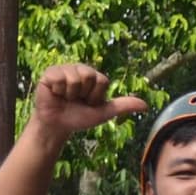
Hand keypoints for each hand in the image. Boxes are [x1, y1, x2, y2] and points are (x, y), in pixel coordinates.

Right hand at [29, 63, 148, 140]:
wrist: (58, 125)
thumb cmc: (80, 117)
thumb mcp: (104, 112)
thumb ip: (123, 106)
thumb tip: (146, 106)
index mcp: (94, 76)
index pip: (102, 81)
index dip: (96, 96)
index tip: (89, 102)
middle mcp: (80, 69)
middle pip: (89, 77)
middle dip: (83, 94)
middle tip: (76, 100)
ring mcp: (65, 69)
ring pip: (74, 78)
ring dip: (69, 94)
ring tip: (65, 97)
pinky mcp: (50, 73)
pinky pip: (59, 78)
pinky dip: (58, 91)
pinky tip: (55, 93)